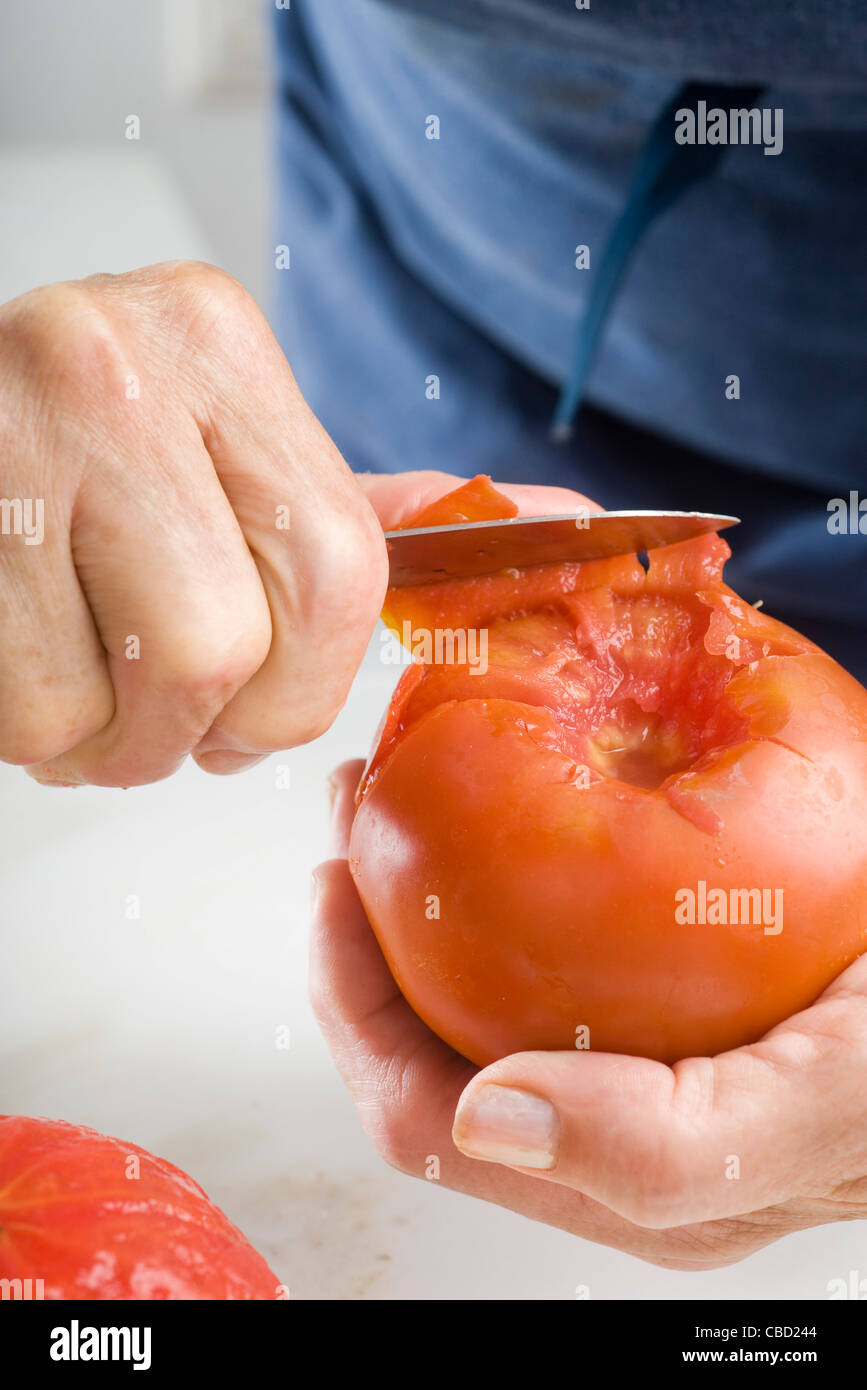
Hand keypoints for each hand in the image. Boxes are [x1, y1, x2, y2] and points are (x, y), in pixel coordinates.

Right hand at [0, 261, 386, 786]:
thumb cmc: (72, 446)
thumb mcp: (208, 442)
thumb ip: (329, 509)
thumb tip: (533, 521)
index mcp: (215, 344)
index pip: (337, 571)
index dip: (300, 689)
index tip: (254, 713)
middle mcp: (116, 370)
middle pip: (225, 646)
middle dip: (192, 729)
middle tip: (152, 713)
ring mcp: (16, 433)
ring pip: (121, 696)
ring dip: (105, 741)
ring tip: (78, 681)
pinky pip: (28, 711)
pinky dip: (32, 730)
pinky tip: (25, 662)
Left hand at [311, 466, 866, 1268]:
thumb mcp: (818, 1104)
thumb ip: (664, 1147)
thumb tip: (487, 1125)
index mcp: (617, 1181)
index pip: (426, 1118)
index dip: (356, 1006)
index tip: (341, 879)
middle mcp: (601, 1131)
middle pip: (425, 1048)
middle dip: (369, 931)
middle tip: (361, 810)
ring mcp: (619, 1064)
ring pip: (467, 993)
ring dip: (418, 895)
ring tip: (401, 794)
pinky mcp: (646, 1004)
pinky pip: (532, 946)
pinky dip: (490, 875)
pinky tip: (497, 805)